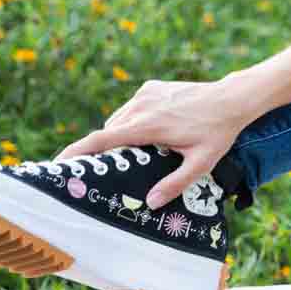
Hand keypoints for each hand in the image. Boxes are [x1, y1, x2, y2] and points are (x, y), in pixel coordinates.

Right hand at [51, 78, 252, 210]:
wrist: (233, 97)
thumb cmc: (218, 132)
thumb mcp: (202, 163)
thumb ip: (175, 183)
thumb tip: (150, 202)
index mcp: (148, 125)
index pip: (101, 139)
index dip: (76, 152)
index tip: (57, 164)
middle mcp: (141, 106)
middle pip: (108, 133)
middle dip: (102, 151)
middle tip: (103, 171)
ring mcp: (145, 94)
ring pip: (118, 120)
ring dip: (119, 136)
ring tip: (130, 156)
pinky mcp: (151, 87)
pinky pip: (131, 109)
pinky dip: (131, 121)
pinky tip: (148, 134)